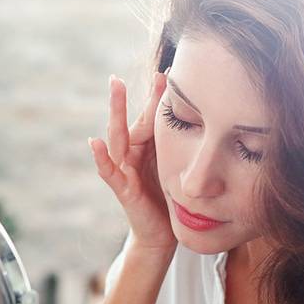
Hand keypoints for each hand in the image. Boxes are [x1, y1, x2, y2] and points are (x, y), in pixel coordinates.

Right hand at [89, 70, 176, 253]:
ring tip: (114, 87)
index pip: (151, 116)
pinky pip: (110, 172)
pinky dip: (101, 158)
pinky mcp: (124, 190)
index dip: (158, 94)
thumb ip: (183, 145)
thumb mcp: (179, 167)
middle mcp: (133, 155)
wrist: (163, 234)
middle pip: (132, 120)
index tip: (170, 69)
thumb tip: (208, 118)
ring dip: (116, 111)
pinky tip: (94, 143)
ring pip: (118, 137)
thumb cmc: (170, 199)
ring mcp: (125, 171)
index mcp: (148, 147)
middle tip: (129, 69)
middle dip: (131, 95)